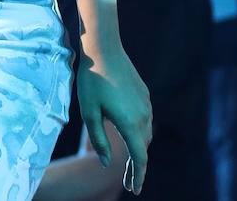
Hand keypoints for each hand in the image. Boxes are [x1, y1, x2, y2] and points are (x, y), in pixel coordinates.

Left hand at [76, 44, 151, 194]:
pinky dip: (139, 132)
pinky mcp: (144, 94)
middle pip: (143, 148)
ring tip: (129, 162)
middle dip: (137, 166)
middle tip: (128, 181)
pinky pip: (144, 119)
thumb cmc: (91, 81)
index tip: (134, 190)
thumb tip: (107, 163)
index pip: (138, 158)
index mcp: (130, 124)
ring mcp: (146, 104)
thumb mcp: (89, 113)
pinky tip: (129, 133)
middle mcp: (143, 116)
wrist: (104, 49)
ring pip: (145, 133)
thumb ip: (99, 140)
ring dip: (139, 149)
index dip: (137, 176)